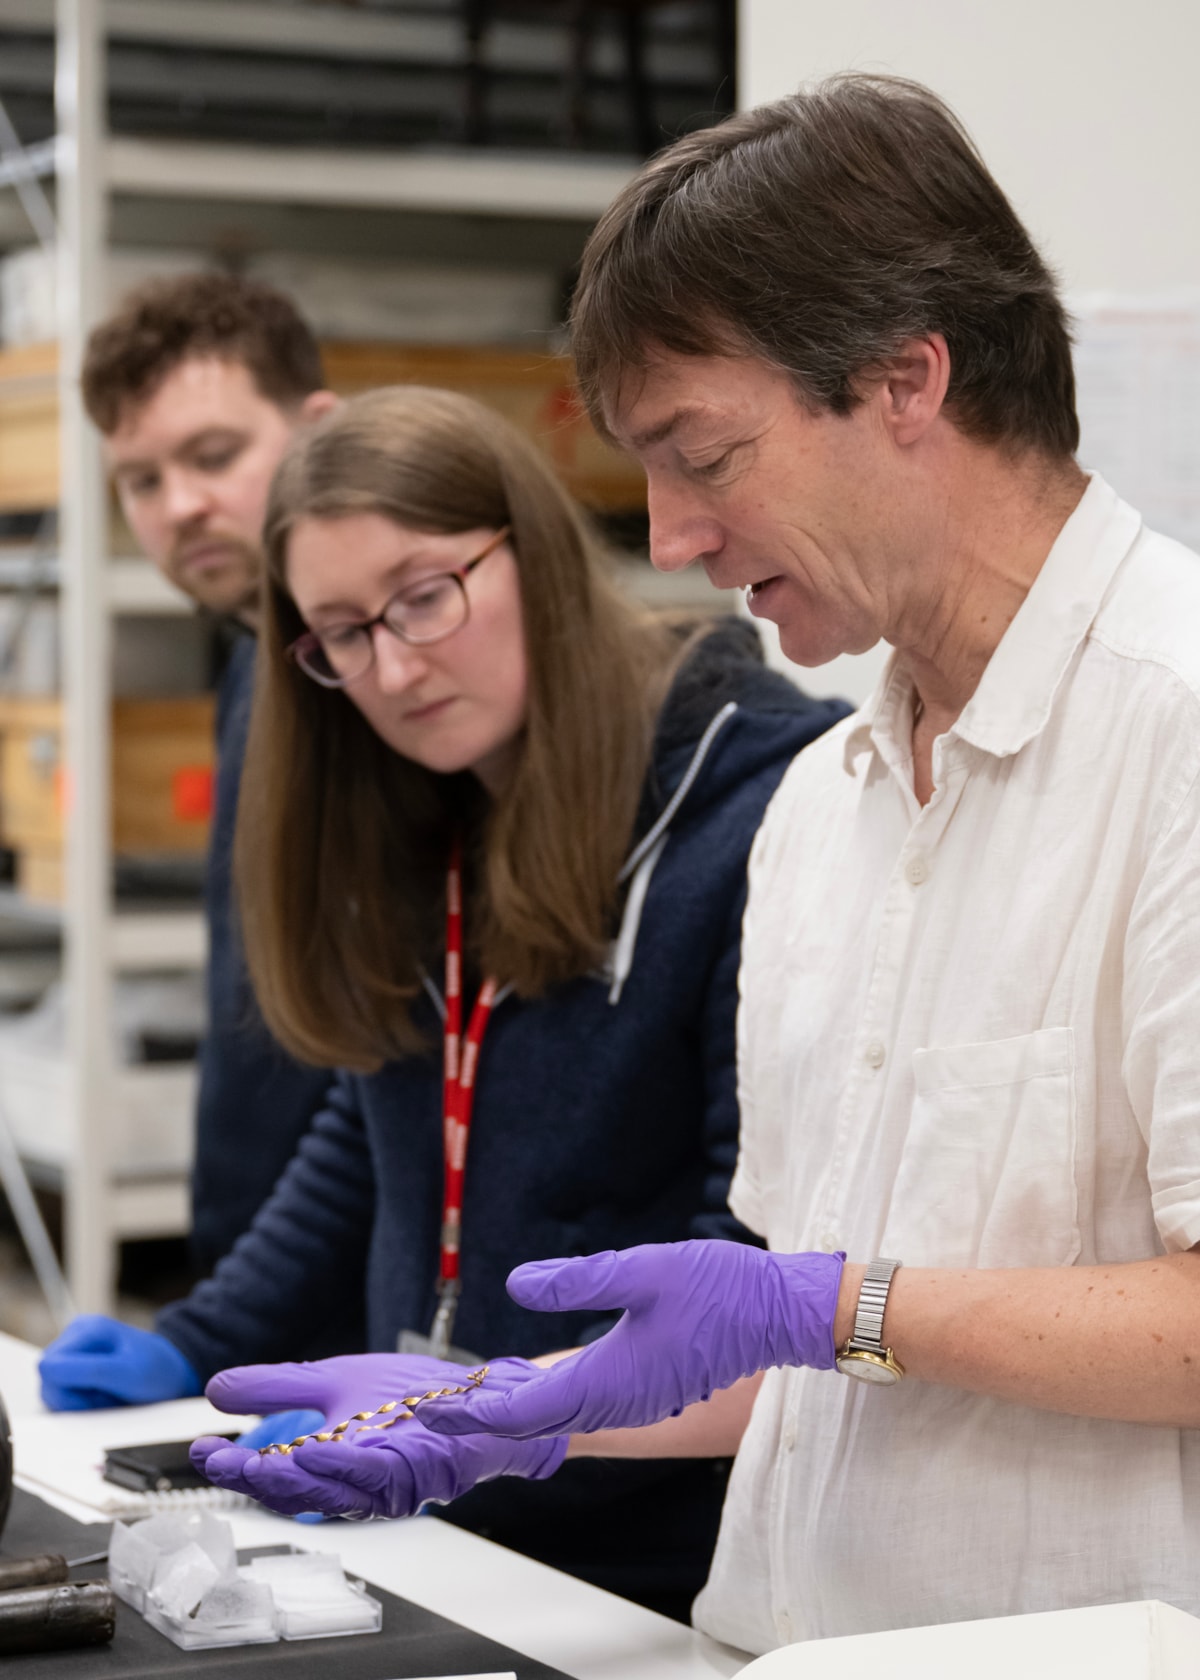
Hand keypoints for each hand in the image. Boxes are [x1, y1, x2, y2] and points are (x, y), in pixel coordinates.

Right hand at [39, 1316, 201, 1410]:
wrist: (173, 1374)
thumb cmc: (157, 1371)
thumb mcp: (127, 1374)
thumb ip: (87, 1370)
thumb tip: (46, 1368)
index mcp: (86, 1329)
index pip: (48, 1368)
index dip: (68, 1392)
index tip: (96, 1396)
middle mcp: (76, 1335)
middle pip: (48, 1380)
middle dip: (75, 1397)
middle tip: (107, 1395)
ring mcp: (75, 1350)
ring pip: (53, 1389)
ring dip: (79, 1401)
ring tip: (108, 1394)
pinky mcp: (76, 1366)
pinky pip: (63, 1392)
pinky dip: (82, 1400)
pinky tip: (103, 1395)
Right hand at [192, 1353, 565, 1518]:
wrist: (482, 1394)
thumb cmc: (413, 1394)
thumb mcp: (332, 1380)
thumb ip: (277, 1387)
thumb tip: (216, 1390)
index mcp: (329, 1462)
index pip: (272, 1472)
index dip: (233, 1467)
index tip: (201, 1450)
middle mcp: (352, 1481)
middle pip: (293, 1491)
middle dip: (250, 1478)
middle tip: (216, 1460)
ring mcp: (384, 1482)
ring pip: (327, 1494)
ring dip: (287, 1479)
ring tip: (252, 1462)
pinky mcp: (416, 1475)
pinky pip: (373, 1480)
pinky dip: (340, 1467)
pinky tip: (312, 1449)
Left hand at [418, 1240, 843, 1439]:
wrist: (781, 1312)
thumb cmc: (720, 1288)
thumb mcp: (642, 1269)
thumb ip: (578, 1280)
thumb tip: (519, 1285)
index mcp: (608, 1380)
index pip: (525, 1409)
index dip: (476, 1410)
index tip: (435, 1407)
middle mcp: (618, 1402)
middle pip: (538, 1422)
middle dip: (485, 1417)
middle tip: (437, 1408)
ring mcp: (637, 1400)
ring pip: (563, 1417)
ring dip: (517, 1412)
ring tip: (476, 1398)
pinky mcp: (650, 1390)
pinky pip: (587, 1407)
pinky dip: (551, 1404)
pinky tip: (539, 1383)